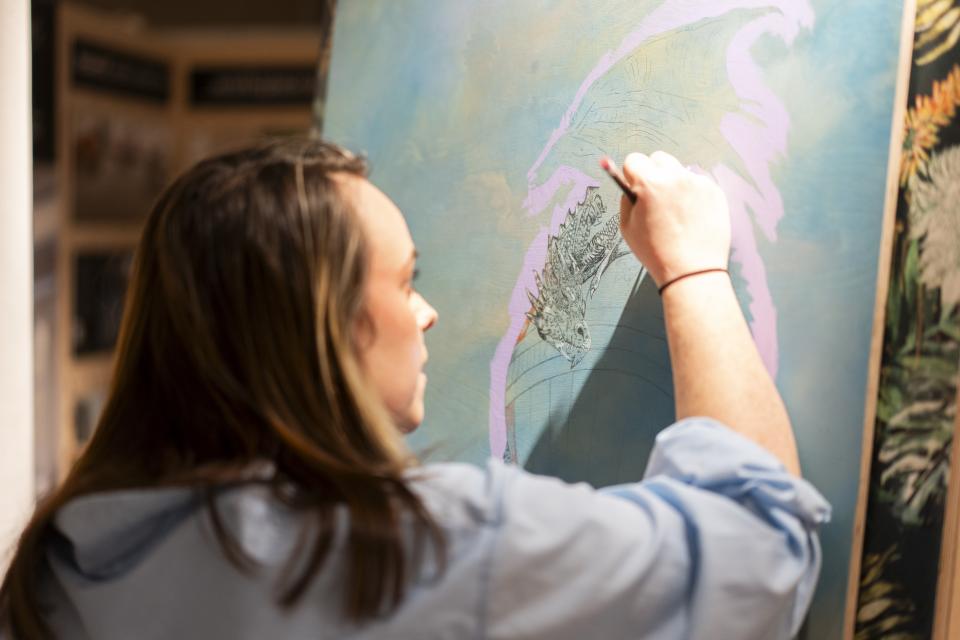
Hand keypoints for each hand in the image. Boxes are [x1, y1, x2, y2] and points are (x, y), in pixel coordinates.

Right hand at [618, 151, 730, 286]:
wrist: (692, 270)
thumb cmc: (656, 251)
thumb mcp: (627, 227)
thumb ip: (627, 199)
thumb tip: (631, 183)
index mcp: (649, 183)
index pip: (634, 159)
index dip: (632, 174)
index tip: (635, 185)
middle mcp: (675, 177)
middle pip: (659, 158)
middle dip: (653, 172)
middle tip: (655, 196)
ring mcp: (698, 183)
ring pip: (679, 171)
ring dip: (674, 183)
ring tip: (675, 211)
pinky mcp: (714, 191)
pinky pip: (697, 184)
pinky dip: (692, 194)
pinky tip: (690, 216)